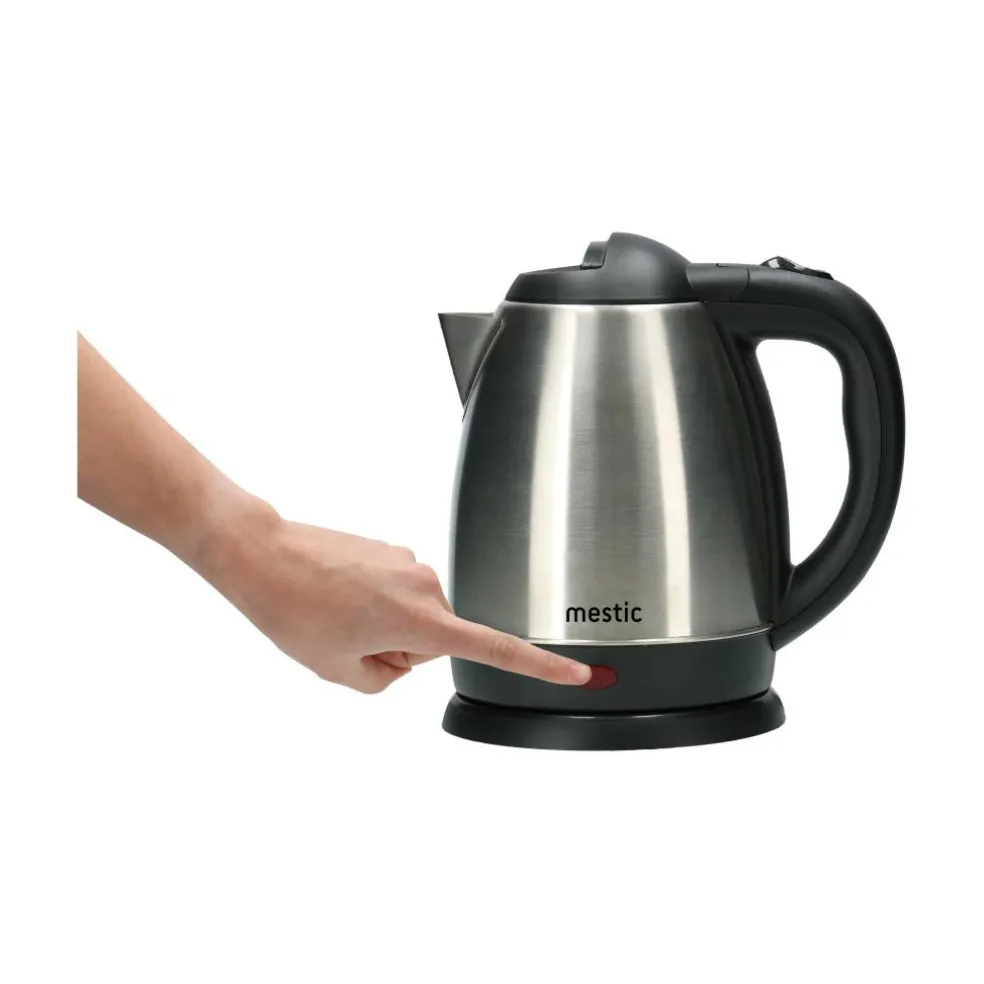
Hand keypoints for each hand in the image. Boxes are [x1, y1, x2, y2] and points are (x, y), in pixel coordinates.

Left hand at [196, 495, 591, 692]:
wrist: (261, 553)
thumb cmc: (294, 607)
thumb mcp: (341, 670)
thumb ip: (387, 678)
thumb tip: (401, 653)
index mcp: (422, 618)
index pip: (496, 648)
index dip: (541, 667)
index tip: (579, 675)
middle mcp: (426, 584)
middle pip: (434, 637)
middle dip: (399, 647)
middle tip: (349, 638)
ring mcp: (408, 561)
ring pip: (412, 614)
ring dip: (381, 623)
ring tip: (335, 613)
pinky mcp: (391, 549)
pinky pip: (395, 591)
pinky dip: (371, 601)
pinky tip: (335, 595)